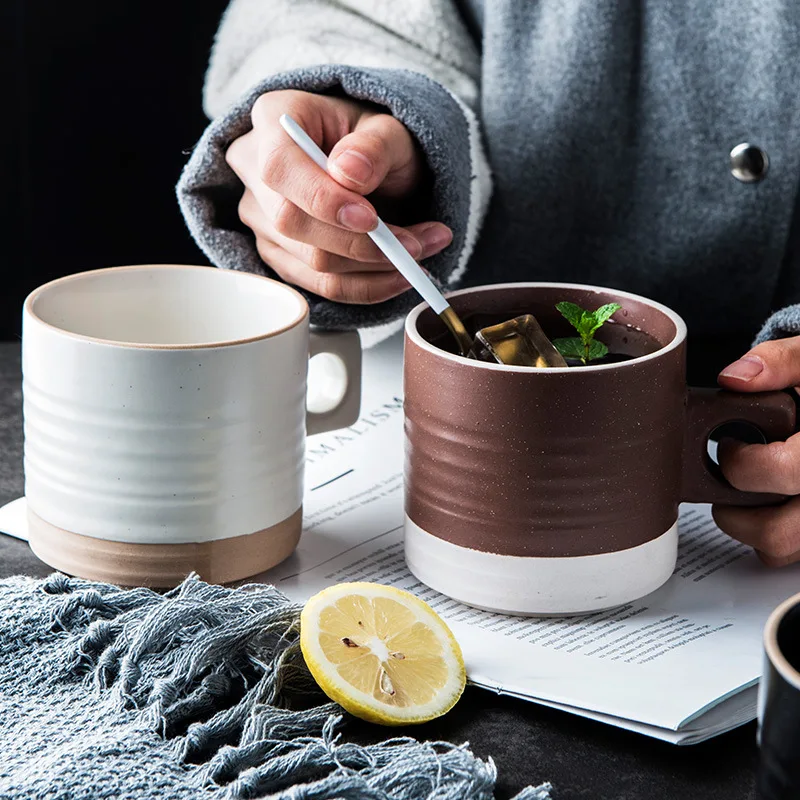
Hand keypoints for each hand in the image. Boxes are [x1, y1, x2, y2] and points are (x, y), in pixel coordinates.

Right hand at [225, 90, 452, 303]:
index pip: (280, 168)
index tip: (370, 219)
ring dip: (376, 267)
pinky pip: (321, 285)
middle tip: (417, 245)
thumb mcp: (390, 130)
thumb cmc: (377, 141)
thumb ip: (374, 147)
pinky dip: (368, 285)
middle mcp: (254, 166)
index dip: (322, 199)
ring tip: (421, 251)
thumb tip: (350, 173)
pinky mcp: (278, 253)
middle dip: (363, 244)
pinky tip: (401, 273)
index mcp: (275, 118)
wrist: (375, 165)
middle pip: (293, 223)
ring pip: (312, 262)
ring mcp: (261, 216)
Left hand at [714, 337, 799, 565]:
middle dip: (734, 511)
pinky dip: (770, 537)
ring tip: (739, 496)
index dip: (740, 463)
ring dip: (749, 529)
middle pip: (778, 531)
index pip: (781, 472)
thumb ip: (781, 363)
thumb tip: (736, 378)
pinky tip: (765, 506)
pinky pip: (791, 554)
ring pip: (783, 549)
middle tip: (726, 481)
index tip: (727, 447)